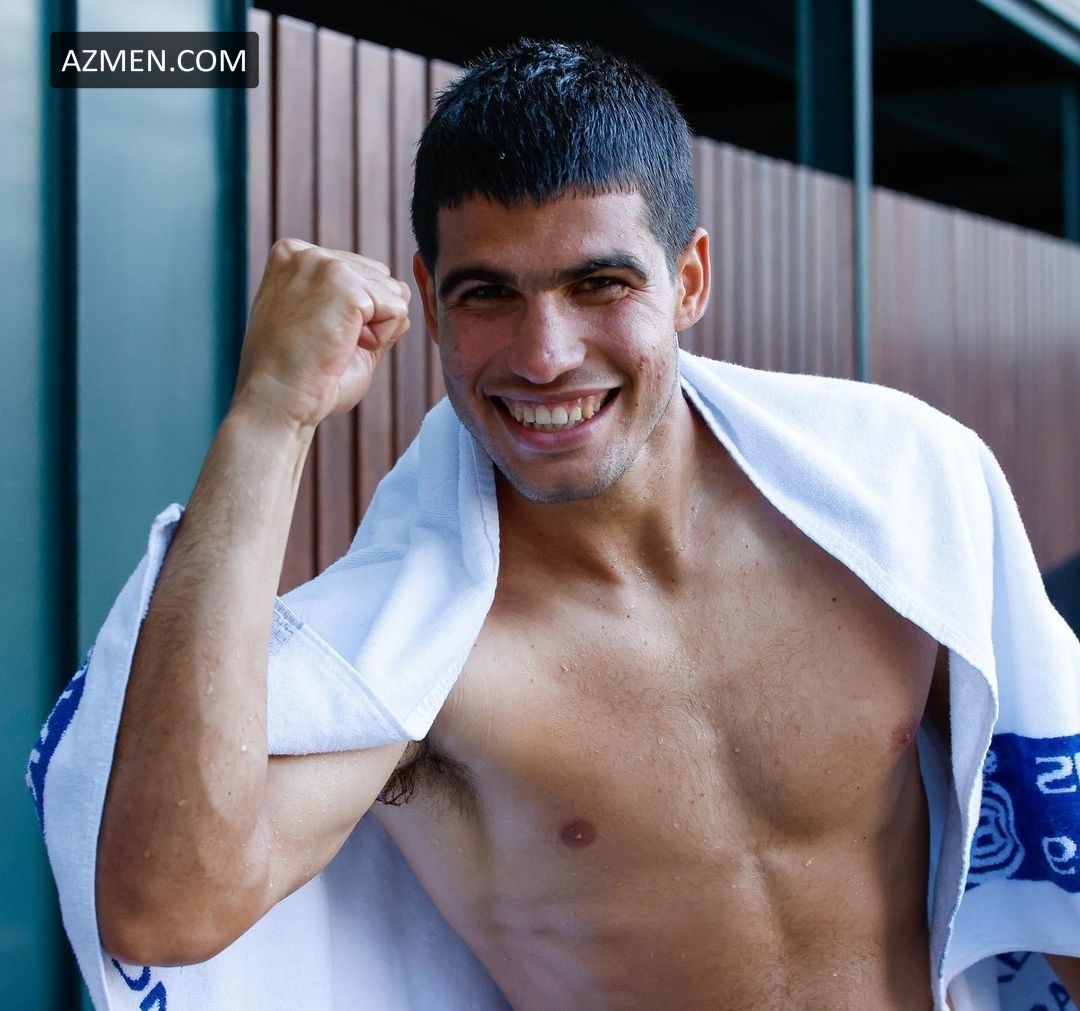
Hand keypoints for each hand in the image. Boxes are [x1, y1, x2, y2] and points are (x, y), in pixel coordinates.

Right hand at [234, 238, 410, 427]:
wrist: (276, 402)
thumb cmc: (300, 377)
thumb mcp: (332, 327)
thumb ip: (366, 305)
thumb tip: (405, 290)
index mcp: (294, 257)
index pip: (360, 275)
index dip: (354, 316)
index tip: (317, 336)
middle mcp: (305, 252)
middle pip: (380, 279)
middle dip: (369, 320)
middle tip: (327, 345)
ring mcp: (324, 264)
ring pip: (392, 293)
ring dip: (375, 330)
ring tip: (333, 346)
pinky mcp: (345, 284)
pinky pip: (398, 310)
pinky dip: (381, 339)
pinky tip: (343, 347)